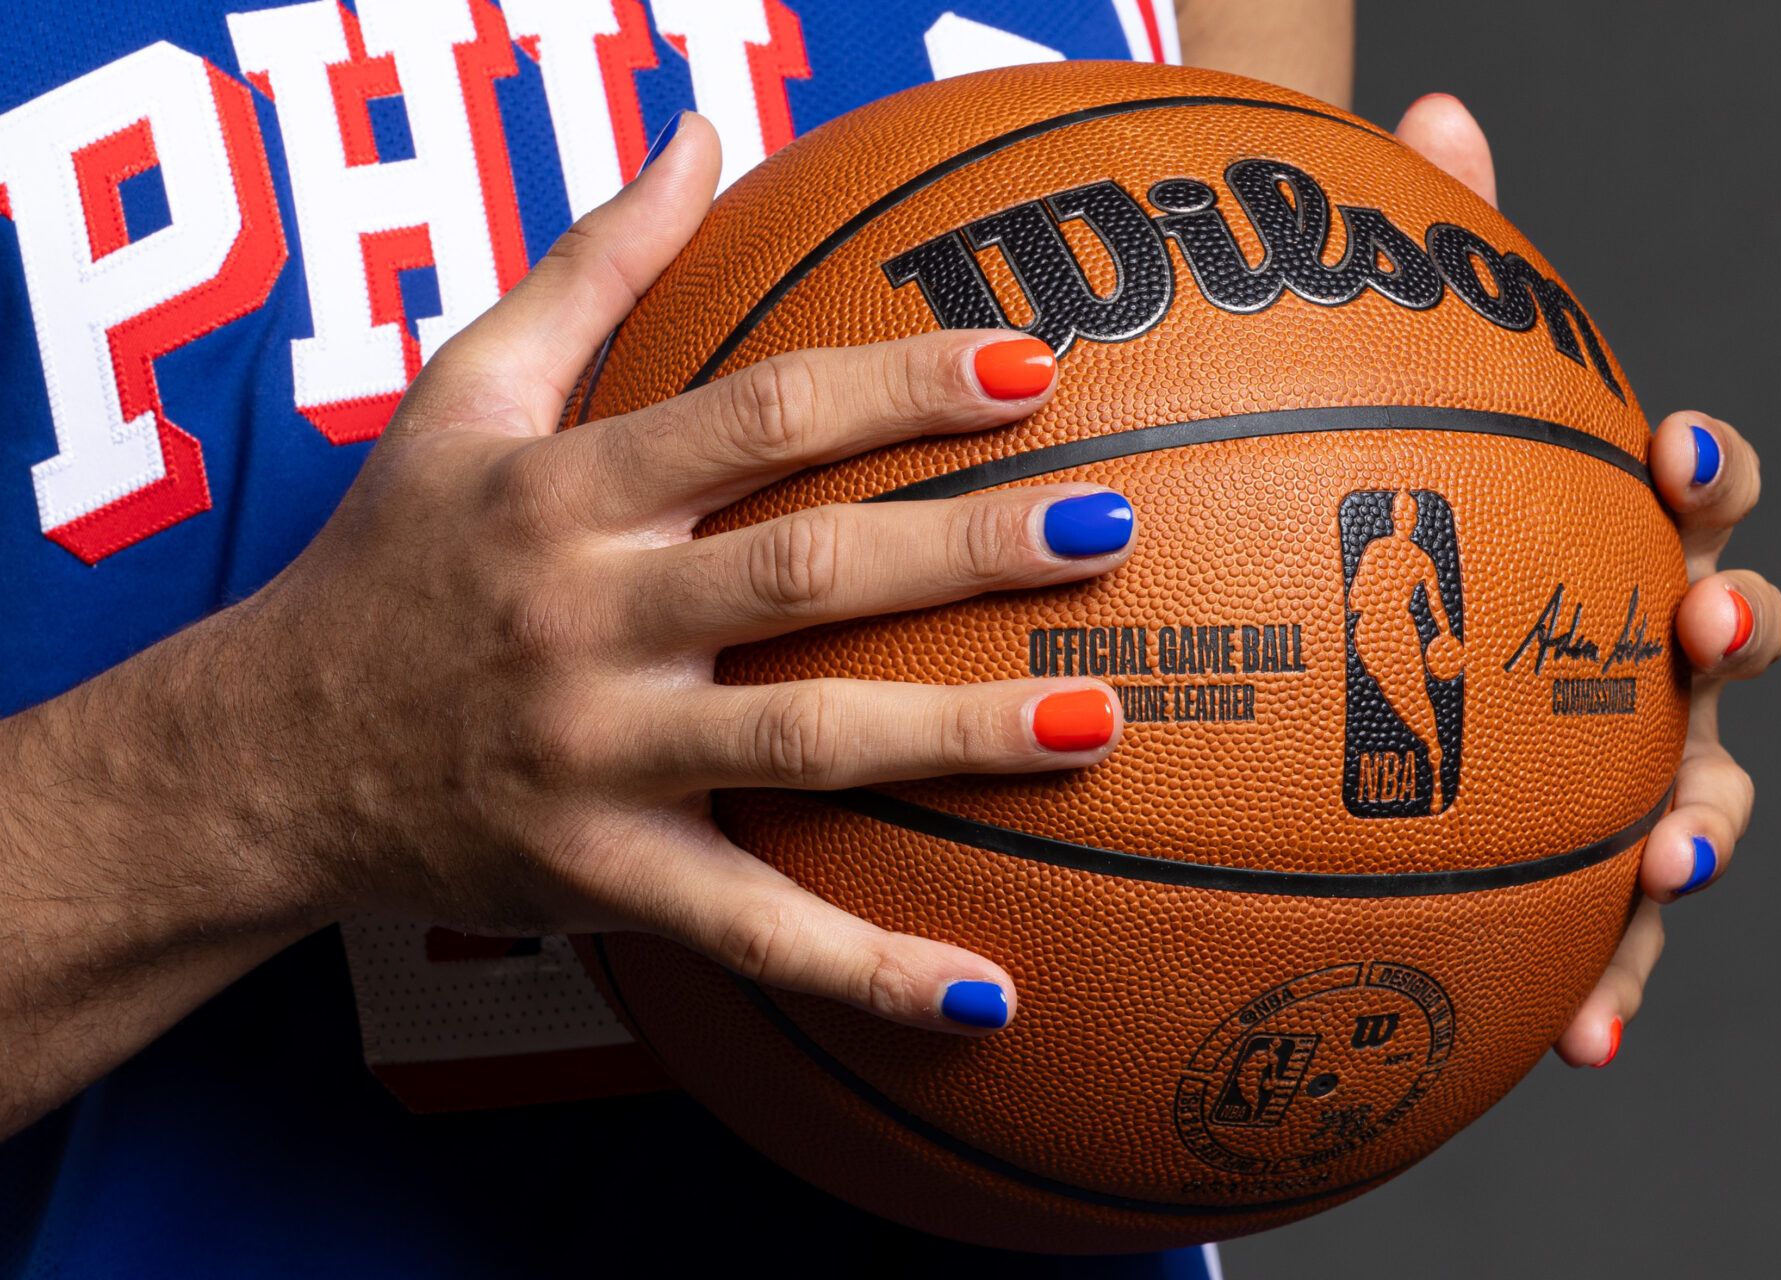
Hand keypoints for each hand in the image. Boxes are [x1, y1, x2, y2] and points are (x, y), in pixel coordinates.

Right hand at [238, 114, 1133, 1034]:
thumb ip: (593, 262)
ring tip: (1099, 719)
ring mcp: (595, 760)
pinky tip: (990, 993)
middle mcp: (584, 621)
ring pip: (802, 743)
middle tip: (1111, 526)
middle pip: (805, 574)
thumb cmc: (390, 559)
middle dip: (965, 550)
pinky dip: (868, 968)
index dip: (898, 387)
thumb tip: (703, 128)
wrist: (265, 756)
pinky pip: (751, 929)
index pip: (756, 419)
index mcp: (563, 491)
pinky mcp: (601, 879)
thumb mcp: (462, 392)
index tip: (1032, 366)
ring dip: (955, 735)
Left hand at [1394, 94, 1780, 1067]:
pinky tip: (1574, 1046)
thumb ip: (1428, 285)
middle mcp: (1628, 646)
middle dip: (1730, 636)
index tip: (1675, 460)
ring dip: (1696, 838)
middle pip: (1726, 641)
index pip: (1684, 493)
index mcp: (1597, 538)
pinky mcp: (1570, 874)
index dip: (1700, 474)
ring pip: (1698, 799)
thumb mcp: (1387, 414)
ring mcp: (1609, 762)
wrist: (1349, 656)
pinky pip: (1603, 936)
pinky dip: (1612, 984)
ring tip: (1667, 877)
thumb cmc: (1381, 527)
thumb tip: (1437, 109)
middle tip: (1700, 634)